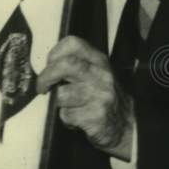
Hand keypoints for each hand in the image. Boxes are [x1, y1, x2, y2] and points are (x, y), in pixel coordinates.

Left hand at [36, 35, 132, 159]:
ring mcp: (100, 96)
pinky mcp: (96, 116)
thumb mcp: (95, 74)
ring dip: (57, 102)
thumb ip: (75, 66)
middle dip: (46, 76)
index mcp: (98, 61)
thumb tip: (44, 68)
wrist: (127, 124)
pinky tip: (75, 118)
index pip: (73, 43)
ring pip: (62, 94)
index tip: (48, 65)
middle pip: (66, 65)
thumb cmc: (103, 97)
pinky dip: (65, 118)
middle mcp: (101, 75)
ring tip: (66, 106)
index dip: (55, 53)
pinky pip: (66, 115)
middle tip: (42, 87)